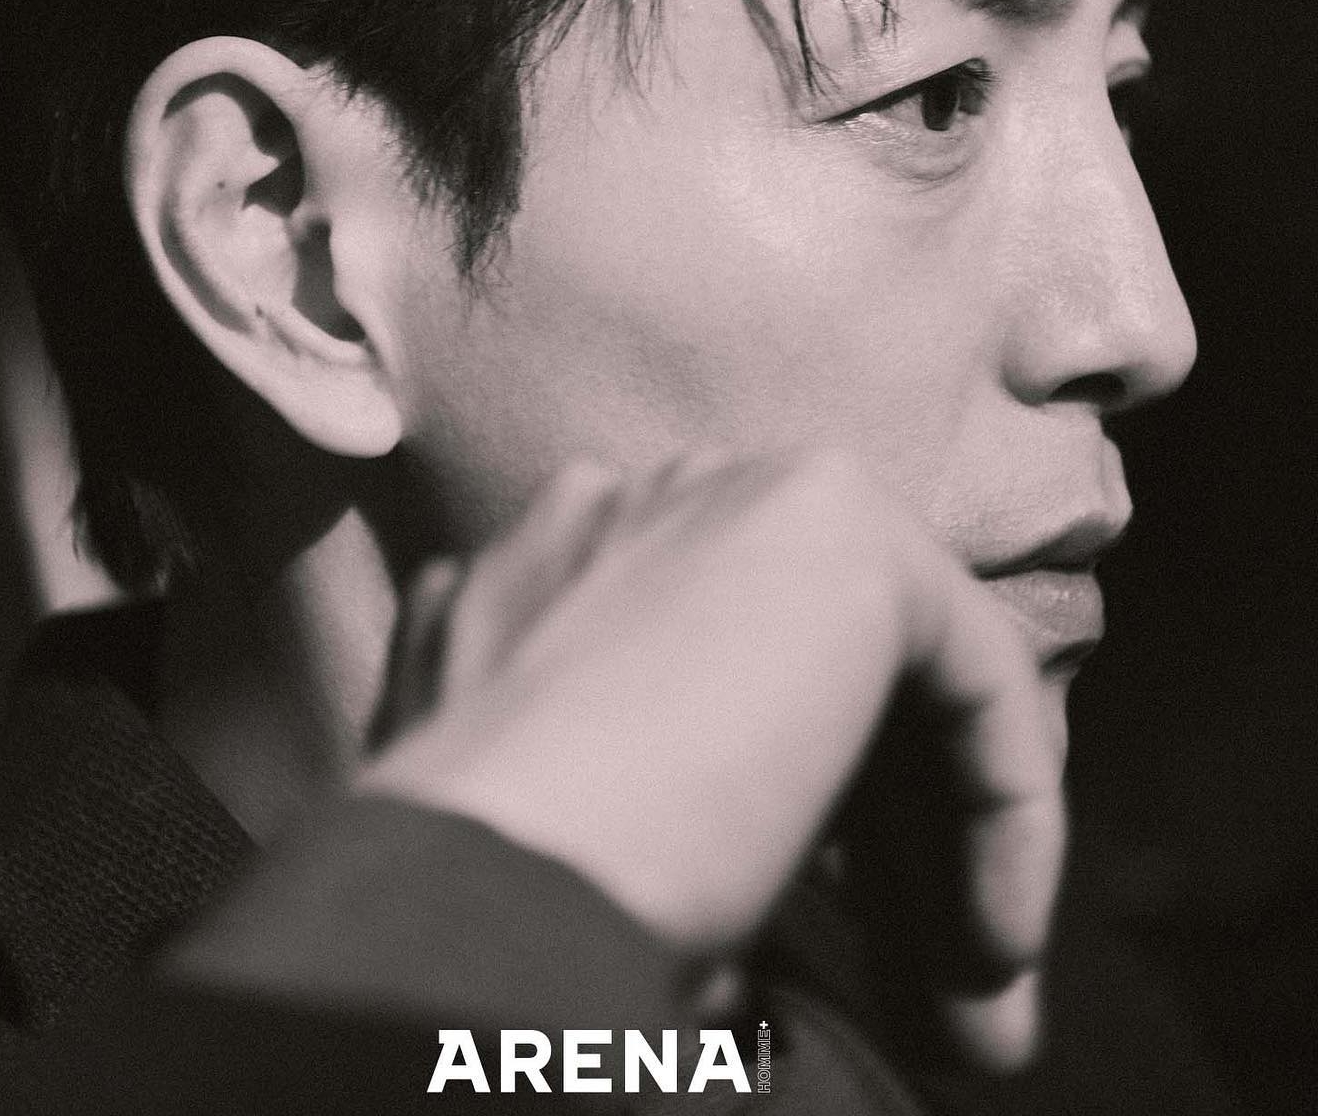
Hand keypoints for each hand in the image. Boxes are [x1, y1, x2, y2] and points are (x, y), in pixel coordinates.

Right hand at [364, 448, 1064, 1071]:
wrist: (480, 876)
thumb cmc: (500, 891)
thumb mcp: (590, 828)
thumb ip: (663, 785)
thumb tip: (731, 852)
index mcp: (581, 559)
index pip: (756, 674)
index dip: (834, 824)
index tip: (871, 969)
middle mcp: (664, 500)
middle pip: (844, 672)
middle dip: (909, 843)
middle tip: (954, 997)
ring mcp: (740, 490)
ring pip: (910, 671)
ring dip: (958, 839)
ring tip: (984, 998)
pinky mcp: (833, 518)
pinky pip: (973, 668)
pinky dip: (1007, 807)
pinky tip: (995, 939)